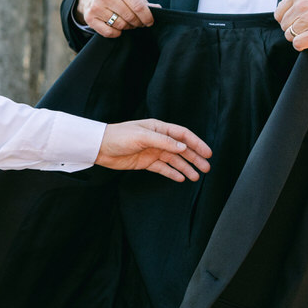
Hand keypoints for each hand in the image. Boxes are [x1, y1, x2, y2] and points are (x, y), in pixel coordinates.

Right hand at [76, 0, 156, 37]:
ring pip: (120, 25)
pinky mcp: (89, 17)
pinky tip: (117, 27)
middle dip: (138, 23)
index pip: (138, 6)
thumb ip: (142, 1)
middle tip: (139, 23)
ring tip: (128, 22)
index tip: (150, 22)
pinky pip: (108, 32)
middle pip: (129, 17)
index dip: (147, 17)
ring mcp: (96, 6)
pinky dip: (116, 33)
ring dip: (127, 27)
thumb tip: (157, 9)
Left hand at [96, 119, 211, 180]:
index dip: (196, 143)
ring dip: (186, 167)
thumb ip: (164, 142)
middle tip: (207, 167)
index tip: (207, 153)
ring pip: (174, 160)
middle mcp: (158, 139)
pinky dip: (172, 173)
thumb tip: (183, 147)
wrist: (100, 147)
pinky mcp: (146, 162)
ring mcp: (153, 151)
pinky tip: (181, 178)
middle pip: (181, 149)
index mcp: (159, 128)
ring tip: (197, 176)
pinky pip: (163, 168)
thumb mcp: (142, 136)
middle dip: (195, 158)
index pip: (183, 135)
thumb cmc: (119, 136)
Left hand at [273, 0, 307, 50]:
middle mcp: (302, 5)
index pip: (279, 13)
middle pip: (284, 26)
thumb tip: (286, 14)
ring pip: (289, 36)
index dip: (287, 20)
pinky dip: (303, 45)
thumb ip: (299, 2)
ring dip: (300, 37)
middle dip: (294, 30)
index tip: (297, 22)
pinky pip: (298, 44)